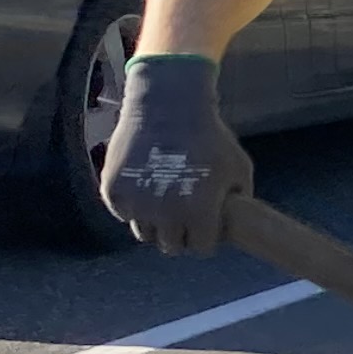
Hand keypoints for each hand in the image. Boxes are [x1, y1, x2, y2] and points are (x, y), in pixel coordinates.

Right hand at [97, 51, 250, 253]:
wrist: (168, 105)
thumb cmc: (209, 136)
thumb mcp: (239, 167)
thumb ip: (239, 199)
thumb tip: (235, 223)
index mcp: (198, 213)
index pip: (201, 248)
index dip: (205, 239)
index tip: (206, 227)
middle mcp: (165, 215)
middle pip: (170, 246)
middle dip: (180, 235)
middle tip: (184, 217)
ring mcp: (136, 204)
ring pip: (144, 233)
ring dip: (155, 223)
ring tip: (164, 199)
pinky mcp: (112, 192)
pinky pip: (124, 213)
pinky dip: (133, 205)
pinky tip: (144, 185)